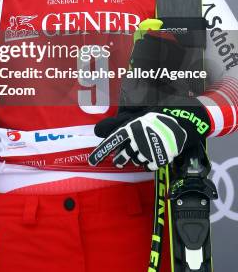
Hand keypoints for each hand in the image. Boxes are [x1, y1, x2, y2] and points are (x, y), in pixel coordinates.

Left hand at [88, 98, 210, 171]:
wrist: (186, 119)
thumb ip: (119, 121)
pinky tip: (152, 153)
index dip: (101, 152)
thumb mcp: (139, 112)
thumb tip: (100, 130)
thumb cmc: (161, 112)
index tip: (92, 161)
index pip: (112, 142)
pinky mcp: (160, 159)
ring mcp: (149, 151)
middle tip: (120, 160)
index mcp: (131, 127)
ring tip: (143, 149)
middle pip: (123, 156)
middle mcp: (138, 141)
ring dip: (136, 158)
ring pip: (135, 161)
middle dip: (120, 159)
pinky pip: (148, 166)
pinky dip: (148, 162)